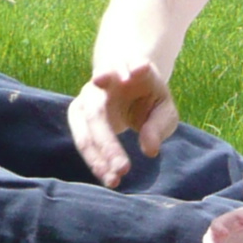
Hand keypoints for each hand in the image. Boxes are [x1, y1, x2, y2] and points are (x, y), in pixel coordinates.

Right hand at [69, 63, 178, 187]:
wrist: (126, 80)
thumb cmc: (148, 96)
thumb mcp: (164, 109)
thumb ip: (159, 125)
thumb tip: (150, 150)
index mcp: (129, 68)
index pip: (128, 63)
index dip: (129, 67)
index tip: (136, 72)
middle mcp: (103, 79)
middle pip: (97, 109)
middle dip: (107, 141)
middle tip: (124, 168)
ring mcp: (87, 95)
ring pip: (85, 127)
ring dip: (97, 154)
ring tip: (114, 179)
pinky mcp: (78, 111)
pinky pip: (82, 138)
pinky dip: (94, 159)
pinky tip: (108, 177)